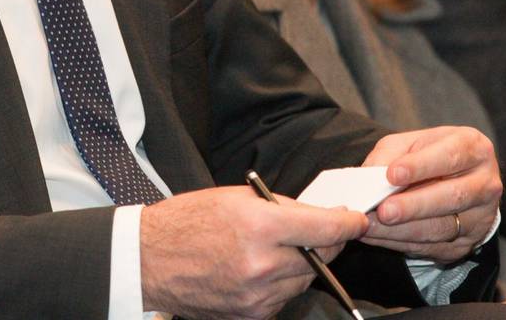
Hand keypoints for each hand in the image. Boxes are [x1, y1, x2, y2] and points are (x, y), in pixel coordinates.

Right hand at [139, 185, 368, 319]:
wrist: (149, 260)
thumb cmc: (187, 221)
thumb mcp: (236, 197)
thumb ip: (281, 207)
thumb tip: (317, 215)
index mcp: (259, 227)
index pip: (323, 229)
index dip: (348, 224)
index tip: (357, 220)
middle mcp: (262, 265)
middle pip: (320, 258)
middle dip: (327, 242)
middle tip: (324, 229)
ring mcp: (256, 296)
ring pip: (304, 280)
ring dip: (304, 264)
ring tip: (280, 246)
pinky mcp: (249, 316)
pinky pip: (282, 298)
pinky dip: (282, 283)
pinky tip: (263, 267)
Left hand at [358, 126, 501, 262]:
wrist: (455, 182)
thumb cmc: (430, 156)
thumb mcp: (411, 143)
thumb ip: (390, 154)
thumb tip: (370, 176)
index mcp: (473, 147)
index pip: (450, 156)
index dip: (421, 166)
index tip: (392, 174)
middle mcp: (484, 183)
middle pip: (452, 196)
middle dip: (414, 205)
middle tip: (384, 210)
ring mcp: (480, 216)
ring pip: (442, 227)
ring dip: (403, 229)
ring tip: (373, 226)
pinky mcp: (467, 242)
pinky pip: (433, 247)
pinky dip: (401, 243)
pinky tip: (379, 236)